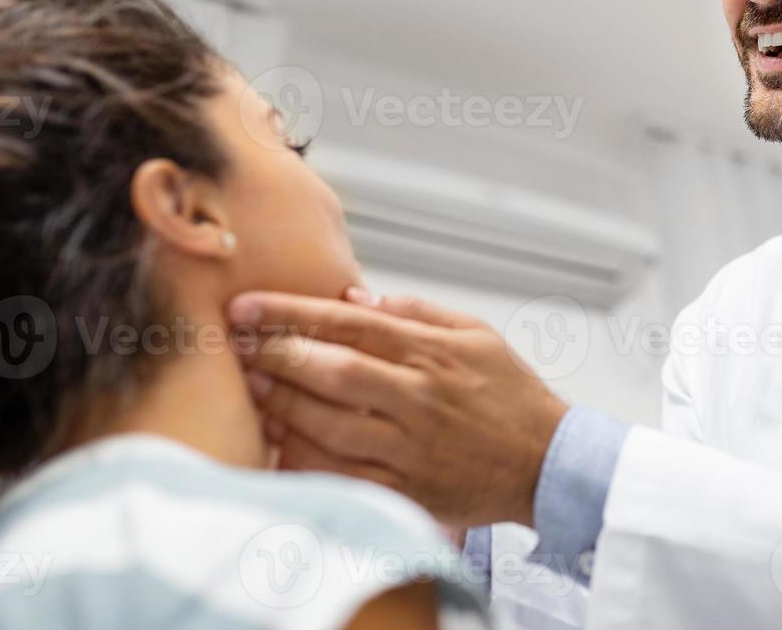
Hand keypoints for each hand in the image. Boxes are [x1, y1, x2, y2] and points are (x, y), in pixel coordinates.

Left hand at [231, 288, 569, 527]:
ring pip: (328, 422)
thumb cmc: (511, 395)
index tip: (244, 306)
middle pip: (329, 369)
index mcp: (432, 352)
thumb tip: (355, 295)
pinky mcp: (407, 487)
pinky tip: (278, 440)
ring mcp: (410, 445)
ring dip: (280, 403)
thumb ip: (416, 311)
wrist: (547, 463)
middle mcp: (418, 396)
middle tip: (234, 343)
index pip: (348, 322)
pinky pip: (341, 472)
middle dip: (273, 353)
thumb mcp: (477, 333)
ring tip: (248, 387)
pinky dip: (303, 457)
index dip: (290, 312)